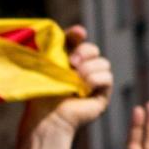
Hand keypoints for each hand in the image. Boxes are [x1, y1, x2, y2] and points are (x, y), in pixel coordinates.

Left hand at [15, 25, 112, 148]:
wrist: (45, 118)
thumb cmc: (42, 95)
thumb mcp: (48, 67)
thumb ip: (58, 48)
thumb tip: (80, 30)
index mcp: (66, 62)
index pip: (77, 40)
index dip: (78, 35)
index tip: (77, 33)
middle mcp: (82, 71)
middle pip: (93, 49)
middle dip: (84, 52)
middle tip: (72, 62)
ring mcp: (93, 83)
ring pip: (103, 62)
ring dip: (88, 69)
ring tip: (74, 80)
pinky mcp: (102, 95)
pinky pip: (107, 77)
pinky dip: (95, 80)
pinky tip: (82, 88)